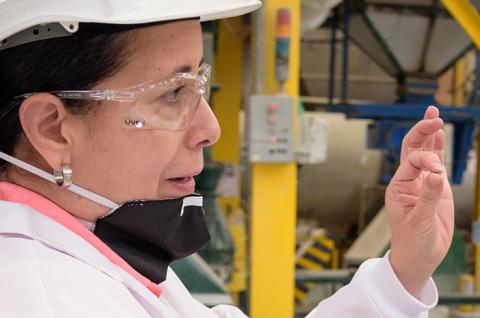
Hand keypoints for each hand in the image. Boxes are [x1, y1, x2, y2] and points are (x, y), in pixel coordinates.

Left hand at [385, 106, 453, 297]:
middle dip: (422, 130)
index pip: (412, 162)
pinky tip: (440, 135)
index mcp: (398, 187)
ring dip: (429, 133)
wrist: (419, 257)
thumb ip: (430, 198)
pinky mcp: (436, 189)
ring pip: (425, 153)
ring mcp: (422, 183)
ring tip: (433, 113)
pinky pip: (437, 164)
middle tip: (434, 114)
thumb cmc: (412, 242)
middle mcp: (408, 181)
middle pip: (413, 149)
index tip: (439, 173)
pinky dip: (439, 148)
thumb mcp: (420, 221)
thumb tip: (438, 175)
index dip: (426, 160)